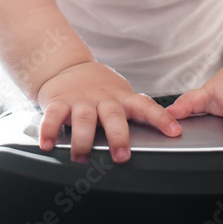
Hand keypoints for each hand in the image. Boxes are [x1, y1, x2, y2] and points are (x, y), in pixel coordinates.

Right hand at [37, 61, 181, 163]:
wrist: (65, 66)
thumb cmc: (97, 87)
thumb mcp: (118, 94)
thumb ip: (130, 112)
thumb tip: (159, 135)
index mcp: (121, 97)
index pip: (145, 106)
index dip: (161, 118)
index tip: (174, 132)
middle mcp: (102, 98)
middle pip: (113, 116)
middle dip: (118, 136)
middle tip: (122, 156)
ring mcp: (80, 100)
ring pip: (84, 120)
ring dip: (83, 141)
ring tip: (81, 157)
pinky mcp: (59, 101)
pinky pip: (53, 117)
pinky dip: (49, 132)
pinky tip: (48, 145)